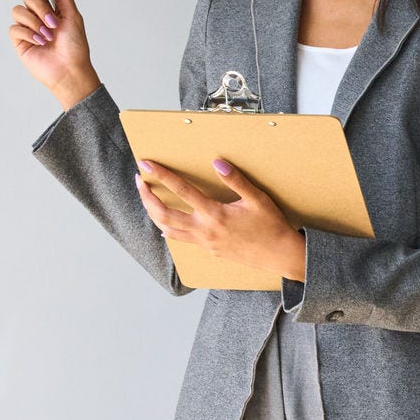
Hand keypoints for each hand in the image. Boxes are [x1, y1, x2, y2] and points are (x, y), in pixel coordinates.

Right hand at [7, 0, 98, 110]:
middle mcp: (37, 14)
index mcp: (51, 6)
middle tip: (53, 22)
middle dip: (40, 7)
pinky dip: (28, 33)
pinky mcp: (19, 40)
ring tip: (48, 36)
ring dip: (35, 22)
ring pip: (18, 10)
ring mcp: (27, 27)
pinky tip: (40, 42)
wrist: (70, 70)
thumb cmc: (75, 46)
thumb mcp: (72, 14)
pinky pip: (14, 27)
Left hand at [135, 157, 306, 281]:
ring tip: (147, 199)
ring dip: (154, 213)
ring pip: (169, 229)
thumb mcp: (257, 199)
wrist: (280, 256)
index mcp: (215, 214)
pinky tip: (165, 225)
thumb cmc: (271, 226)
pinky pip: (183, 239)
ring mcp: (205, 243)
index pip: (182, 190)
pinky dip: (170, 230)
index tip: (146, 164)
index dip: (162, 175)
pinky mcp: (209, 250)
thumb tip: (217, 162)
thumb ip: (236, 180)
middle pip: (164, 214)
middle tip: (139, 182)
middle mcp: (205, 230)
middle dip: (147, 197)